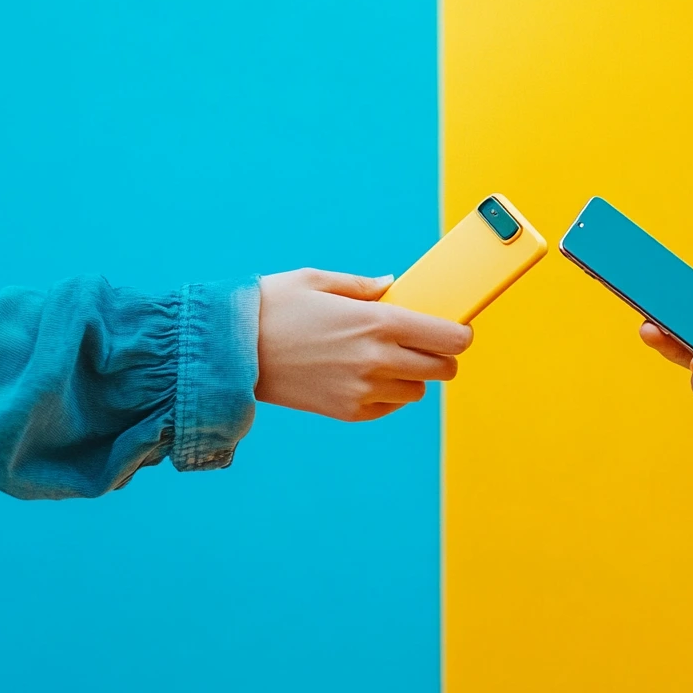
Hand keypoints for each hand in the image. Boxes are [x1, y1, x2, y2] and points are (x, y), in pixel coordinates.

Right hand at [256, 268, 471, 421]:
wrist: (231, 351)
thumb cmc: (273, 307)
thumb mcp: (319, 280)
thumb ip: (365, 286)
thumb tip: (395, 286)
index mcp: (378, 322)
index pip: (450, 338)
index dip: (461, 334)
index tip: (457, 329)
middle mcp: (378, 360)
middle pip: (443, 369)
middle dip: (441, 356)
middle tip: (424, 343)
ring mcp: (363, 390)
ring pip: (418, 391)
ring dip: (412, 375)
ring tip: (386, 357)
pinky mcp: (347, 411)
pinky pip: (389, 407)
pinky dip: (387, 394)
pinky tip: (365, 375)